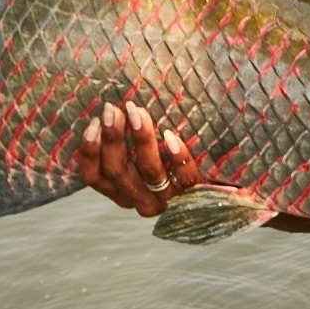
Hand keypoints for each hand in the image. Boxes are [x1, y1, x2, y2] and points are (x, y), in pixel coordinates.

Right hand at [76, 101, 201, 216]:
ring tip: (138, 113)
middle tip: (114, 110)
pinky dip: (177, 156)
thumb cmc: (177, 166)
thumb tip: (117, 109)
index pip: (94, 177)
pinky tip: (171, 136)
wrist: (220, 197)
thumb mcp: (148, 158)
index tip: (93, 122)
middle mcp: (141, 199)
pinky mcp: (195, 194)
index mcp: (124, 192)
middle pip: (117, 171)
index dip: (89, 151)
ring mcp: (168, 199)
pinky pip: (184, 177)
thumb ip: (130, 145)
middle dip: (112, 138)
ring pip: (149, 170)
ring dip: (141, 139)